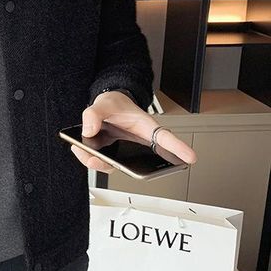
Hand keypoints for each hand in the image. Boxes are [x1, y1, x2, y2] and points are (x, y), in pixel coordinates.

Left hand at [71, 90, 197, 172]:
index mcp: (145, 128)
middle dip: (124, 168)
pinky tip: (80, 149)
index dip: (178, 148)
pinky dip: (89, 158)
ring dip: (99, 163)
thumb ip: (95, 113)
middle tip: (103, 161)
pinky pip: (101, 162)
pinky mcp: (109, 154)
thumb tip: (89, 130)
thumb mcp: (104, 102)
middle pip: (140, 161)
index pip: (165, 138)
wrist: (105, 107)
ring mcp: (122, 151)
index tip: (190, 157)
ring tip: (87, 155)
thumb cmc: (114, 104)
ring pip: (115, 165)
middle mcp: (137, 143)